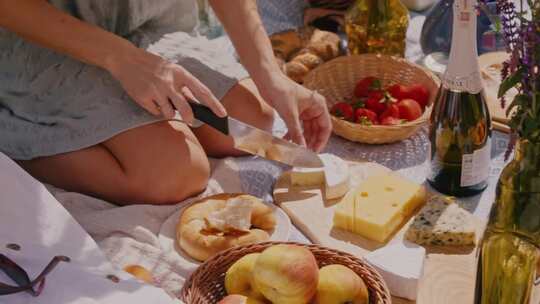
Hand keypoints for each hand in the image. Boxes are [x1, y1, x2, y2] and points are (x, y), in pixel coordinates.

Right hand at [106, 48, 225, 121]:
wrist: (125, 59)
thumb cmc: (152, 66)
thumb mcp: (171, 70)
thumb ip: (183, 86)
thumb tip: (196, 104)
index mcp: (180, 73)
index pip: (202, 91)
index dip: (214, 104)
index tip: (223, 114)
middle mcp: (169, 82)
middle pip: (185, 108)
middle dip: (190, 118)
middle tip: (192, 121)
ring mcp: (156, 90)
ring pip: (169, 112)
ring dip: (168, 112)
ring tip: (161, 101)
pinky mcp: (144, 97)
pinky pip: (155, 111)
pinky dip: (154, 108)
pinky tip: (150, 98)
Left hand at [258, 74, 330, 151]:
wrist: (267, 80)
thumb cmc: (281, 90)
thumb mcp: (290, 114)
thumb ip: (297, 132)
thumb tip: (302, 149)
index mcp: (319, 105)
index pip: (325, 127)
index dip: (321, 141)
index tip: (315, 152)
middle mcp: (314, 108)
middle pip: (316, 130)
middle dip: (310, 142)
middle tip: (304, 154)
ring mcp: (304, 111)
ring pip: (306, 130)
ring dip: (301, 139)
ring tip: (296, 150)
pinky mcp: (294, 113)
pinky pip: (297, 127)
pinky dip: (292, 134)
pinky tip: (286, 141)